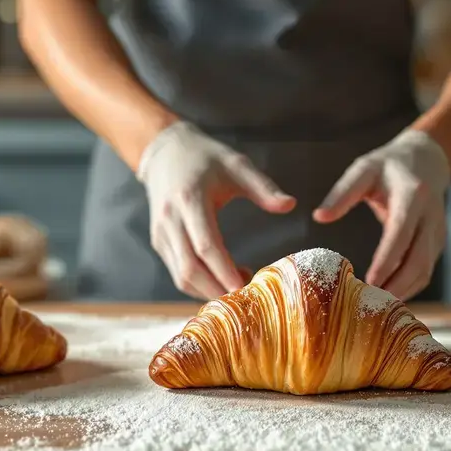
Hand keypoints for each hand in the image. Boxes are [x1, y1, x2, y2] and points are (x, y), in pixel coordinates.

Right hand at [138, 121, 295, 299]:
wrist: (164, 153)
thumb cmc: (205, 158)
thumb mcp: (236, 164)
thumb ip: (263, 187)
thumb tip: (290, 205)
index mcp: (190, 200)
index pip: (206, 246)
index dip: (226, 271)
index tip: (248, 286)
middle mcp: (170, 221)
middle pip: (190, 270)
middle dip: (218, 290)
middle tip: (248, 297)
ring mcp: (161, 234)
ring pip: (181, 276)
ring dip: (209, 291)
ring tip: (239, 287)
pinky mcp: (159, 242)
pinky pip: (177, 272)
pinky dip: (200, 284)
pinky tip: (223, 280)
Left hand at [312, 129, 450, 300]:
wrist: (428, 160)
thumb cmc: (390, 165)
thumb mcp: (365, 168)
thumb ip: (343, 192)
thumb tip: (319, 217)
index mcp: (413, 195)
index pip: (401, 233)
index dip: (387, 260)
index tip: (369, 281)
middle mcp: (431, 216)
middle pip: (418, 260)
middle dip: (396, 285)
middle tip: (370, 305)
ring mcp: (438, 232)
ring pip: (425, 270)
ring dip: (403, 291)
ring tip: (376, 308)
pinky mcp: (437, 243)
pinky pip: (425, 271)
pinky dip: (408, 287)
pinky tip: (388, 298)